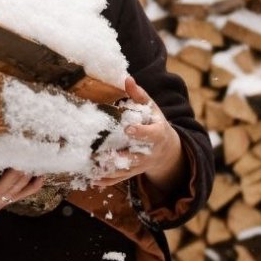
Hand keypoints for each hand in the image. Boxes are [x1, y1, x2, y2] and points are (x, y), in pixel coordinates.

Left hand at [92, 77, 185, 194]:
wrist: (166, 150)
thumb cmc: (155, 123)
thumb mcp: (152, 108)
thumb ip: (139, 95)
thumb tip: (127, 78)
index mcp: (157, 134)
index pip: (150, 134)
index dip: (140, 132)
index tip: (128, 129)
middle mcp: (149, 152)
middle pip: (135, 156)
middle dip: (121, 157)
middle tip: (104, 155)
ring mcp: (140, 164)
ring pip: (125, 170)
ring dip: (110, 171)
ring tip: (94, 169)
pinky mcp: (132, 172)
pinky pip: (120, 179)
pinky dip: (107, 181)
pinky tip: (93, 180)